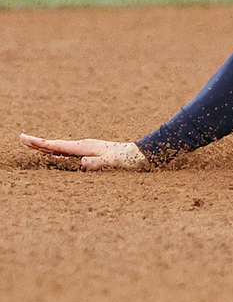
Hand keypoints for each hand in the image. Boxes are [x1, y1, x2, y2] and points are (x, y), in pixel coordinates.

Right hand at [20, 133, 148, 169]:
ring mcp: (88, 147)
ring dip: (47, 146)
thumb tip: (82, 162)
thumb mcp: (113, 163)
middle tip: (22, 139)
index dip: (40, 143)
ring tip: (34, 145)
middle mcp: (84, 145)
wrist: (142, 153)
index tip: (25, 138)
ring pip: (62, 147)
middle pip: (56, 144)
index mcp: (85, 147)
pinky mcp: (92, 151)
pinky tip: (55, 153)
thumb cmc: (128, 160)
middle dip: (39, 142)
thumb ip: (98, 163)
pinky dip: (58, 150)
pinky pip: (70, 151)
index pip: (57, 145)